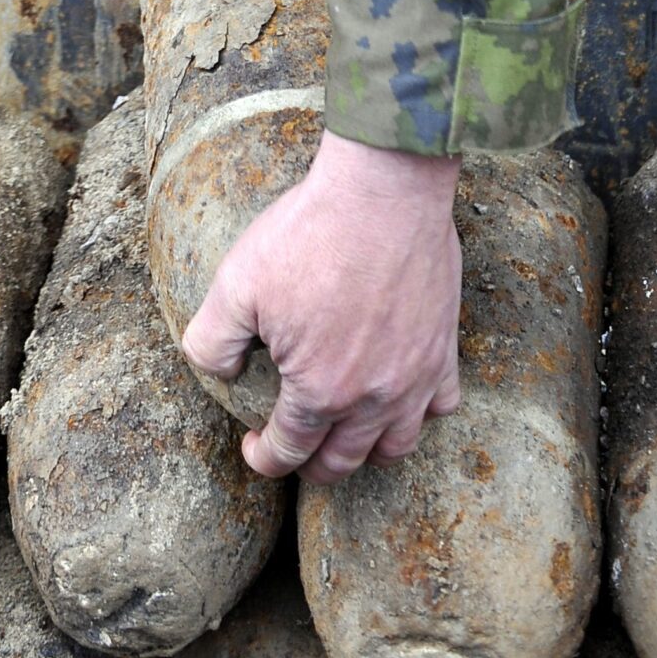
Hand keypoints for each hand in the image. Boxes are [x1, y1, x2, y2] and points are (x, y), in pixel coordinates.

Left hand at [182, 132, 462, 483]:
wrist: (383, 192)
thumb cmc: (308, 236)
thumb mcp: (233, 286)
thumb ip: (211, 342)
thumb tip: (219, 371)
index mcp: (318, 391)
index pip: (288, 451)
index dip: (263, 458)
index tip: (253, 447)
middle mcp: (373, 398)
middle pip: (342, 461)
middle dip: (311, 466)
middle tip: (294, 451)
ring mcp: (416, 377)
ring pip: (396, 445)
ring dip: (366, 451)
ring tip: (346, 437)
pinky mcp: (445, 347)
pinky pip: (443, 404)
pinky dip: (421, 413)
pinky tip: (401, 398)